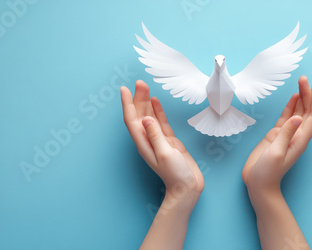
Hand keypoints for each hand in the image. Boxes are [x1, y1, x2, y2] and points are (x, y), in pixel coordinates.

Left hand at [121, 80, 203, 249]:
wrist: (187, 188)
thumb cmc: (176, 174)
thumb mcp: (165, 154)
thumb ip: (156, 135)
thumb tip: (146, 118)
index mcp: (144, 143)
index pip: (132, 120)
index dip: (127, 104)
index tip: (124, 89)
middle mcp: (148, 140)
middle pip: (140, 115)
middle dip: (138, 99)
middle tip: (140, 83)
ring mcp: (159, 140)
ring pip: (149, 117)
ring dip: (146, 102)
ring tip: (145, 87)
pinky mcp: (169, 141)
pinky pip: (161, 123)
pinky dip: (157, 111)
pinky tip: (156, 101)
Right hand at [242, 75, 311, 190]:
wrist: (258, 184)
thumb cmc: (267, 172)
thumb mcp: (276, 153)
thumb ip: (286, 134)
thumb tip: (298, 117)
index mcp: (301, 139)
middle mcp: (298, 134)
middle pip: (310, 110)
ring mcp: (288, 133)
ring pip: (300, 110)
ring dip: (304, 96)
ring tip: (304, 80)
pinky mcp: (277, 134)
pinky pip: (288, 116)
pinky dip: (292, 104)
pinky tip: (294, 94)